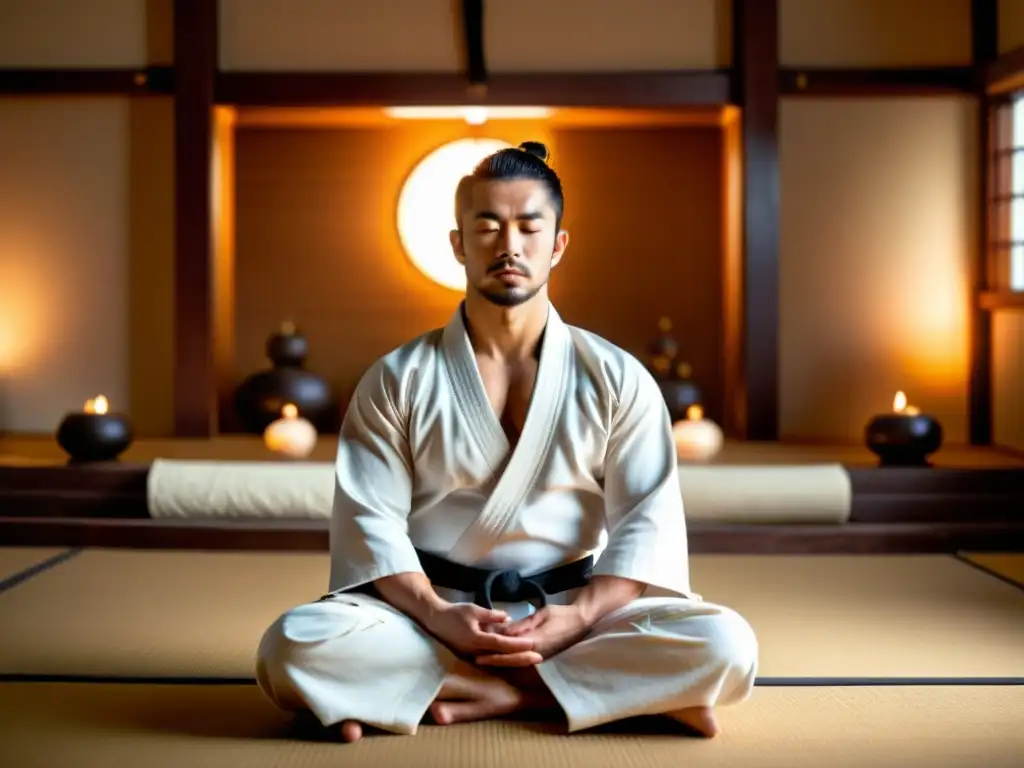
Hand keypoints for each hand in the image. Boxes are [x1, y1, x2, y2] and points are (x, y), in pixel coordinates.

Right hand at [423, 602, 540, 660]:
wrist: (436, 622)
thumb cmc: (455, 613)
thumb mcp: (473, 609)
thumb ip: (491, 615)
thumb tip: (508, 618)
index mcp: (476, 638)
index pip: (502, 643)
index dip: (518, 644)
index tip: (533, 644)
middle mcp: (476, 651)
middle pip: (503, 656)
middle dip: (522, 658)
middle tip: (540, 658)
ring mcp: (474, 656)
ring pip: (499, 660)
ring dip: (515, 661)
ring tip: (532, 660)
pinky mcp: (473, 656)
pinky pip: (492, 660)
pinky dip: (505, 660)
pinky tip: (517, 659)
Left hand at [475, 605, 591, 666]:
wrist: (581, 622)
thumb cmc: (561, 614)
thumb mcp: (542, 614)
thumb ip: (524, 625)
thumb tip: (505, 633)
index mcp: (536, 642)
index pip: (511, 652)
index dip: (494, 655)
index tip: (479, 657)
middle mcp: (537, 653)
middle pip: (511, 661)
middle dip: (494, 661)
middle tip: (476, 661)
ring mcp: (541, 656)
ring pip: (517, 662)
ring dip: (501, 661)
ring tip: (483, 659)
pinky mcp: (543, 655)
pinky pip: (523, 659)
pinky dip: (511, 659)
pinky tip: (500, 657)